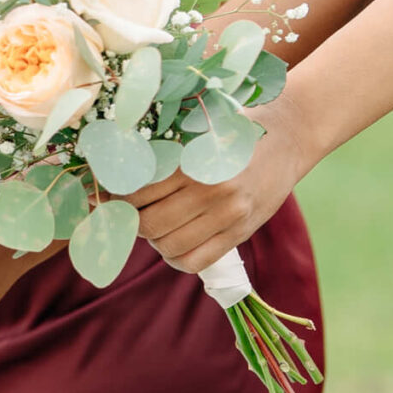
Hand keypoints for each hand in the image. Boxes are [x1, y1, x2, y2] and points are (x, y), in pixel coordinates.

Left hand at [127, 118, 313, 276]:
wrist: (288, 136)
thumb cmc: (230, 130)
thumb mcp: (195, 131)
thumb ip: (161, 153)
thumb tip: (109, 178)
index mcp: (192, 160)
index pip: (136, 191)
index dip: (114, 197)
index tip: (105, 195)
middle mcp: (210, 189)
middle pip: (148, 223)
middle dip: (131, 221)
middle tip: (133, 211)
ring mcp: (228, 214)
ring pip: (168, 246)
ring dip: (153, 241)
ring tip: (156, 225)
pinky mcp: (241, 232)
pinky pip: (195, 262)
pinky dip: (176, 258)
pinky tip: (174, 245)